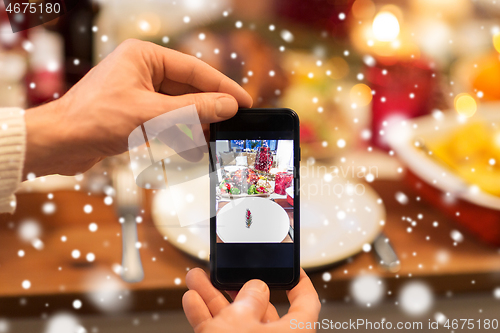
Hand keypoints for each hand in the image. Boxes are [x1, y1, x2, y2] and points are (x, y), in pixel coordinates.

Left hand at [23, 39, 251, 177]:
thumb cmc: (94, 119)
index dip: (222, 87)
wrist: (59, 144)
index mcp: (144, 56)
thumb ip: (193, 110)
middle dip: (208, 110)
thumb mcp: (151, 114)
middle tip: (232, 124)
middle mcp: (142, 70)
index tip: (244, 101)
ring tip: (214, 139)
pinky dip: (179, 133)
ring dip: (195, 125)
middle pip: (188, 89)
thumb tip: (227, 106)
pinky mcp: (134, 112)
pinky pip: (166, 120)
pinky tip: (193, 146)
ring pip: (178, 107)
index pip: (194, 70)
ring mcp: (138, 91)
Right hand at [182, 268, 320, 332]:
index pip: (306, 303)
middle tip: (228, 270)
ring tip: (198, 279)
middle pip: (259, 307)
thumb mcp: (240, 322)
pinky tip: (192, 301)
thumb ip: (249, 299)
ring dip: (213, 297)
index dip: (298, 282)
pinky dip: (206, 317)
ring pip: (234, 318)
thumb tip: (256, 288)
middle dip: (236, 285)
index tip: (289, 268)